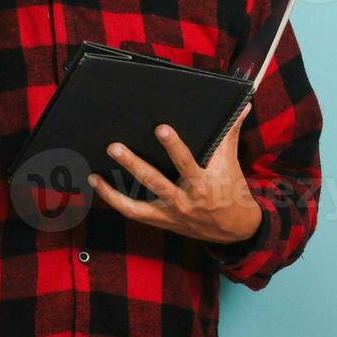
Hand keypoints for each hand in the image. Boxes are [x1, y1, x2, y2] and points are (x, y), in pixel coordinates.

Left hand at [88, 102, 260, 243]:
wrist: (235, 230)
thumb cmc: (232, 191)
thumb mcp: (232, 163)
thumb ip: (231, 133)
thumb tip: (242, 106)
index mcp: (202, 184)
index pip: (186, 162)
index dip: (174, 146)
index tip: (160, 128)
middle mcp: (184, 201)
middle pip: (154, 182)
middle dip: (133, 164)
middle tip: (114, 147)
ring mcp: (170, 214)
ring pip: (137, 205)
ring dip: (113, 192)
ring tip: (94, 176)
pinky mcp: (162, 221)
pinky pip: (134, 213)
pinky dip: (115, 201)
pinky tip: (98, 186)